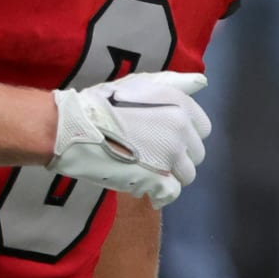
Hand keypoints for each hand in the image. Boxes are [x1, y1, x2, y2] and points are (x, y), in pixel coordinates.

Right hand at [48, 70, 210, 206]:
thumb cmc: (105, 103)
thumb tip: (201, 83)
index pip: (203, 130)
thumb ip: (175, 83)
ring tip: (146, 171)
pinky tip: (145, 190)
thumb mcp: (142, 83)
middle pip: (195, 155)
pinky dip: (160, 195)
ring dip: (168, 176)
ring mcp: (170, 157)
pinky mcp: (156, 180)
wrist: (75, 126)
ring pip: (186, 175)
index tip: (166, 138)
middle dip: (178, 157)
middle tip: (151, 155)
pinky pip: (171, 193)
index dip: (186, 136)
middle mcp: (181, 131)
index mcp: (181, 107)